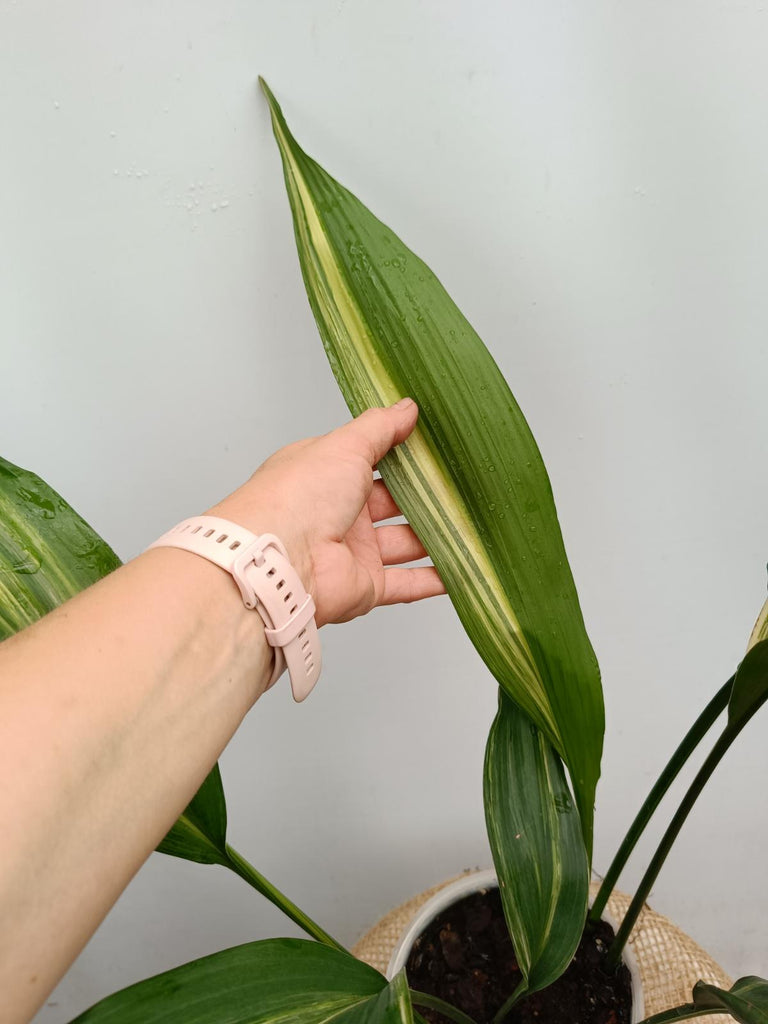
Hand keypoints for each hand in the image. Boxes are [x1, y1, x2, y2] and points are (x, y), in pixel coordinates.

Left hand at [207, 399, 445, 626]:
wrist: (278, 561)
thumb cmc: (299, 495)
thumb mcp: (345, 446)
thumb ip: (380, 428)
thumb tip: (406, 407)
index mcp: (328, 475)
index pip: (370, 461)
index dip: (402, 455)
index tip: (438, 448)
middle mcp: (339, 513)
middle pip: (393, 503)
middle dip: (426, 498)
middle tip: (464, 486)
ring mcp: (353, 551)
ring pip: (404, 543)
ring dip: (436, 537)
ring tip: (474, 524)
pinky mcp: (365, 587)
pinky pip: (405, 584)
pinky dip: (433, 580)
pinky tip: (463, 569)